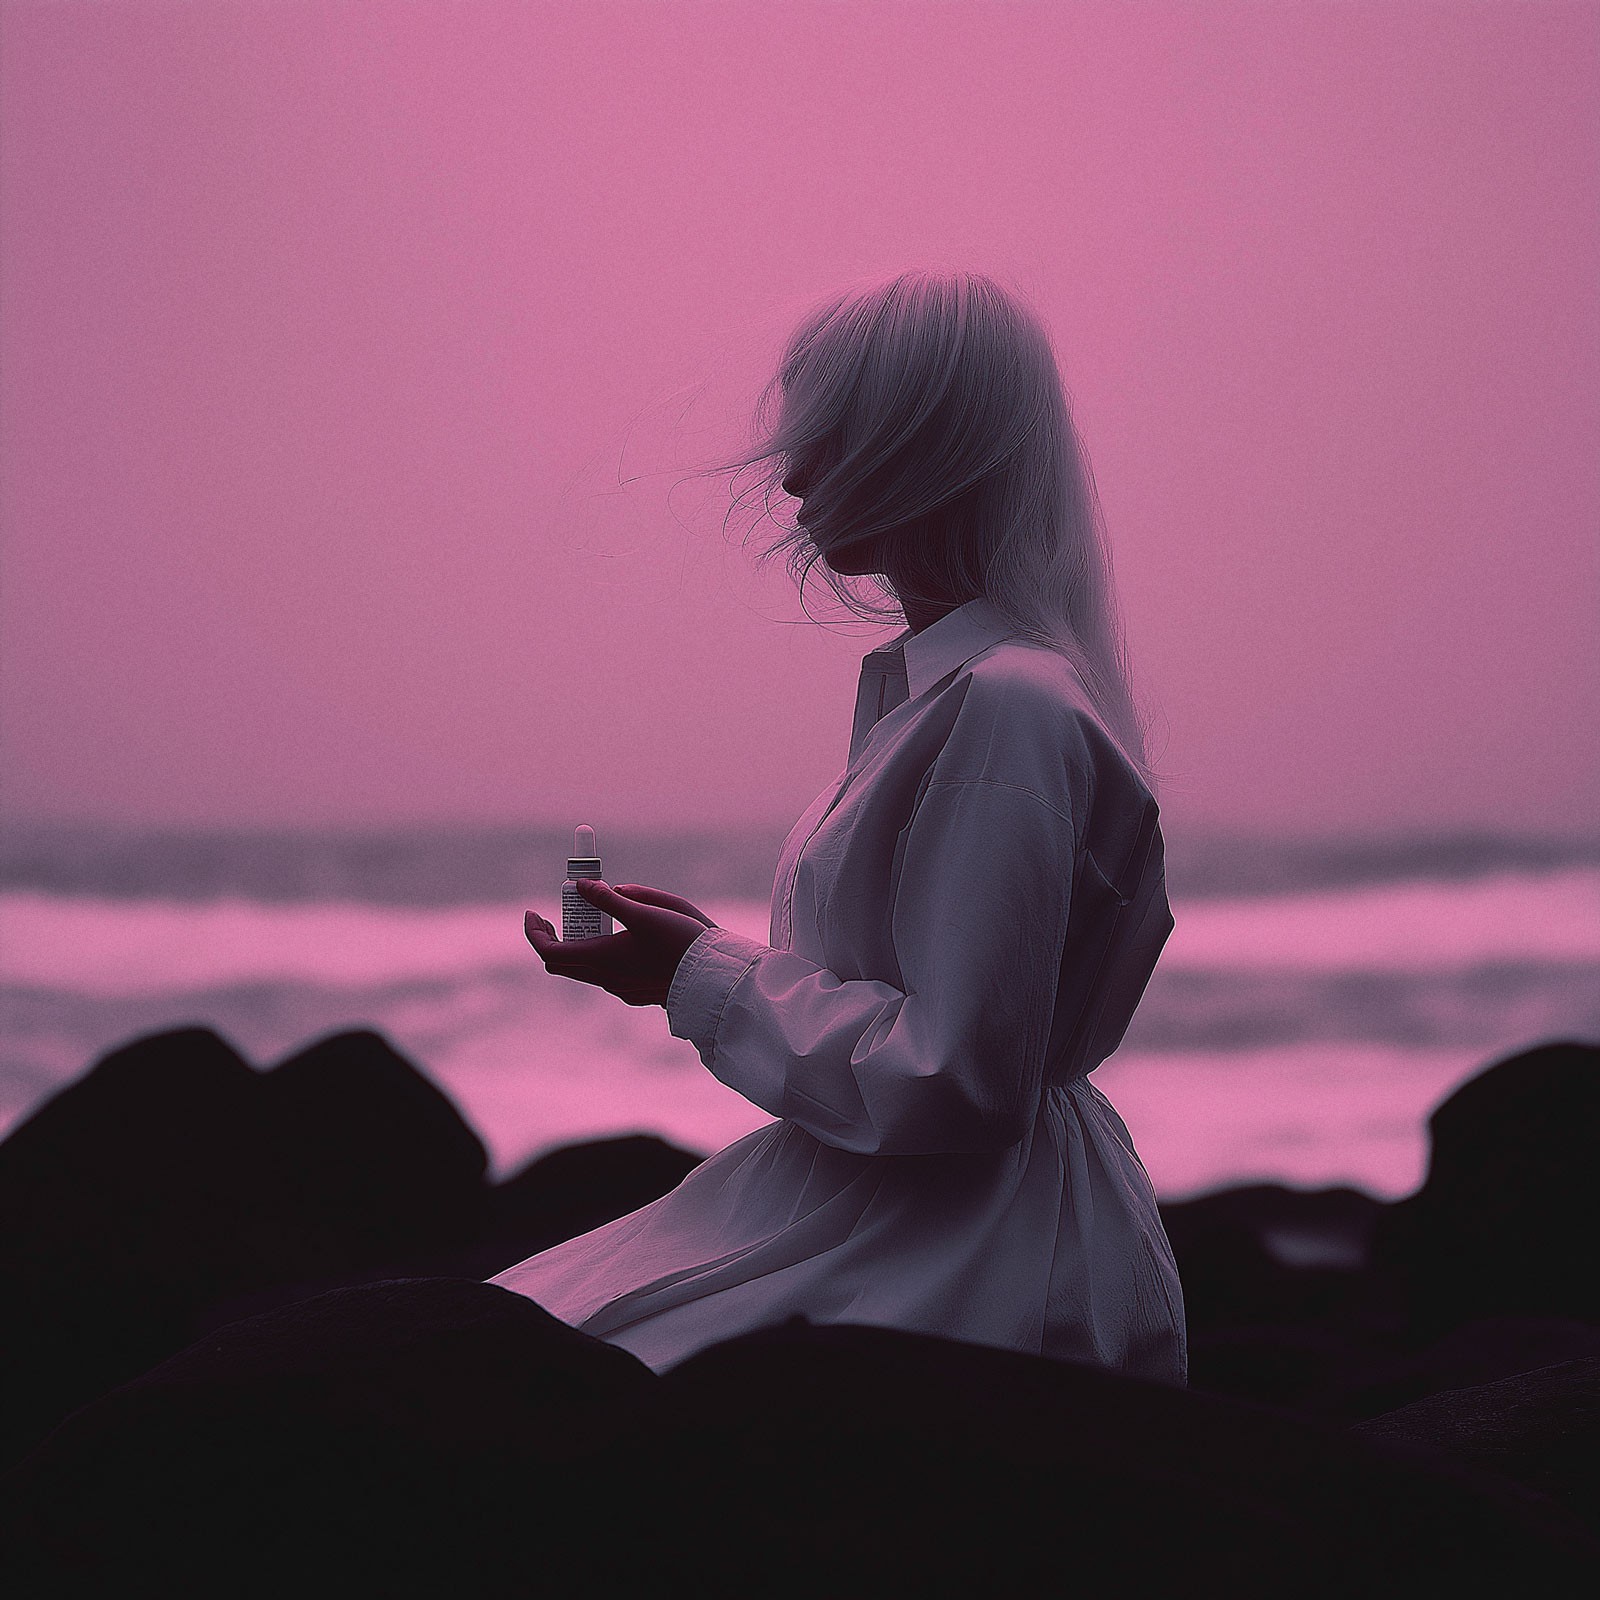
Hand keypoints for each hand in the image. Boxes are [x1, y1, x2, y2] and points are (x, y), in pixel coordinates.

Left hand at [524, 881, 717, 1007]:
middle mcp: (606, 978)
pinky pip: (605, 973)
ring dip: (581, 942)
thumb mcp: (644, 913)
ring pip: (584, 968)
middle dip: (556, 935)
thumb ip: (609, 899)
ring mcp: (620, 988)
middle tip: (566, 910)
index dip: (535, 933)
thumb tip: (580, 886)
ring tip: (598, 917)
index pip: (549, 951)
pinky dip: (600, 953)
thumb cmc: (680, 943)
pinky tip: (622, 937)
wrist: (713, 978)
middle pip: (562, 961)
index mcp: (601, 959)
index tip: (533, 913)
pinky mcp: (635, 991)